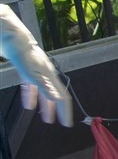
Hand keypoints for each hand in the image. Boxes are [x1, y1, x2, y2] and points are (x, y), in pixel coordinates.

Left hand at [0, 5, 72, 126]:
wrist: (9, 36)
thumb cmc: (21, 51)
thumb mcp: (33, 72)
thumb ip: (45, 87)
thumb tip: (58, 99)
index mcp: (50, 76)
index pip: (62, 96)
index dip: (65, 110)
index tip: (67, 122)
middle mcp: (45, 75)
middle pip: (54, 95)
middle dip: (57, 110)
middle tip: (60, 122)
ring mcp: (35, 72)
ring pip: (42, 93)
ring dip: (44, 105)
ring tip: (45, 117)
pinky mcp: (25, 70)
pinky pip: (30, 87)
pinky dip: (30, 96)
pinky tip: (27, 104)